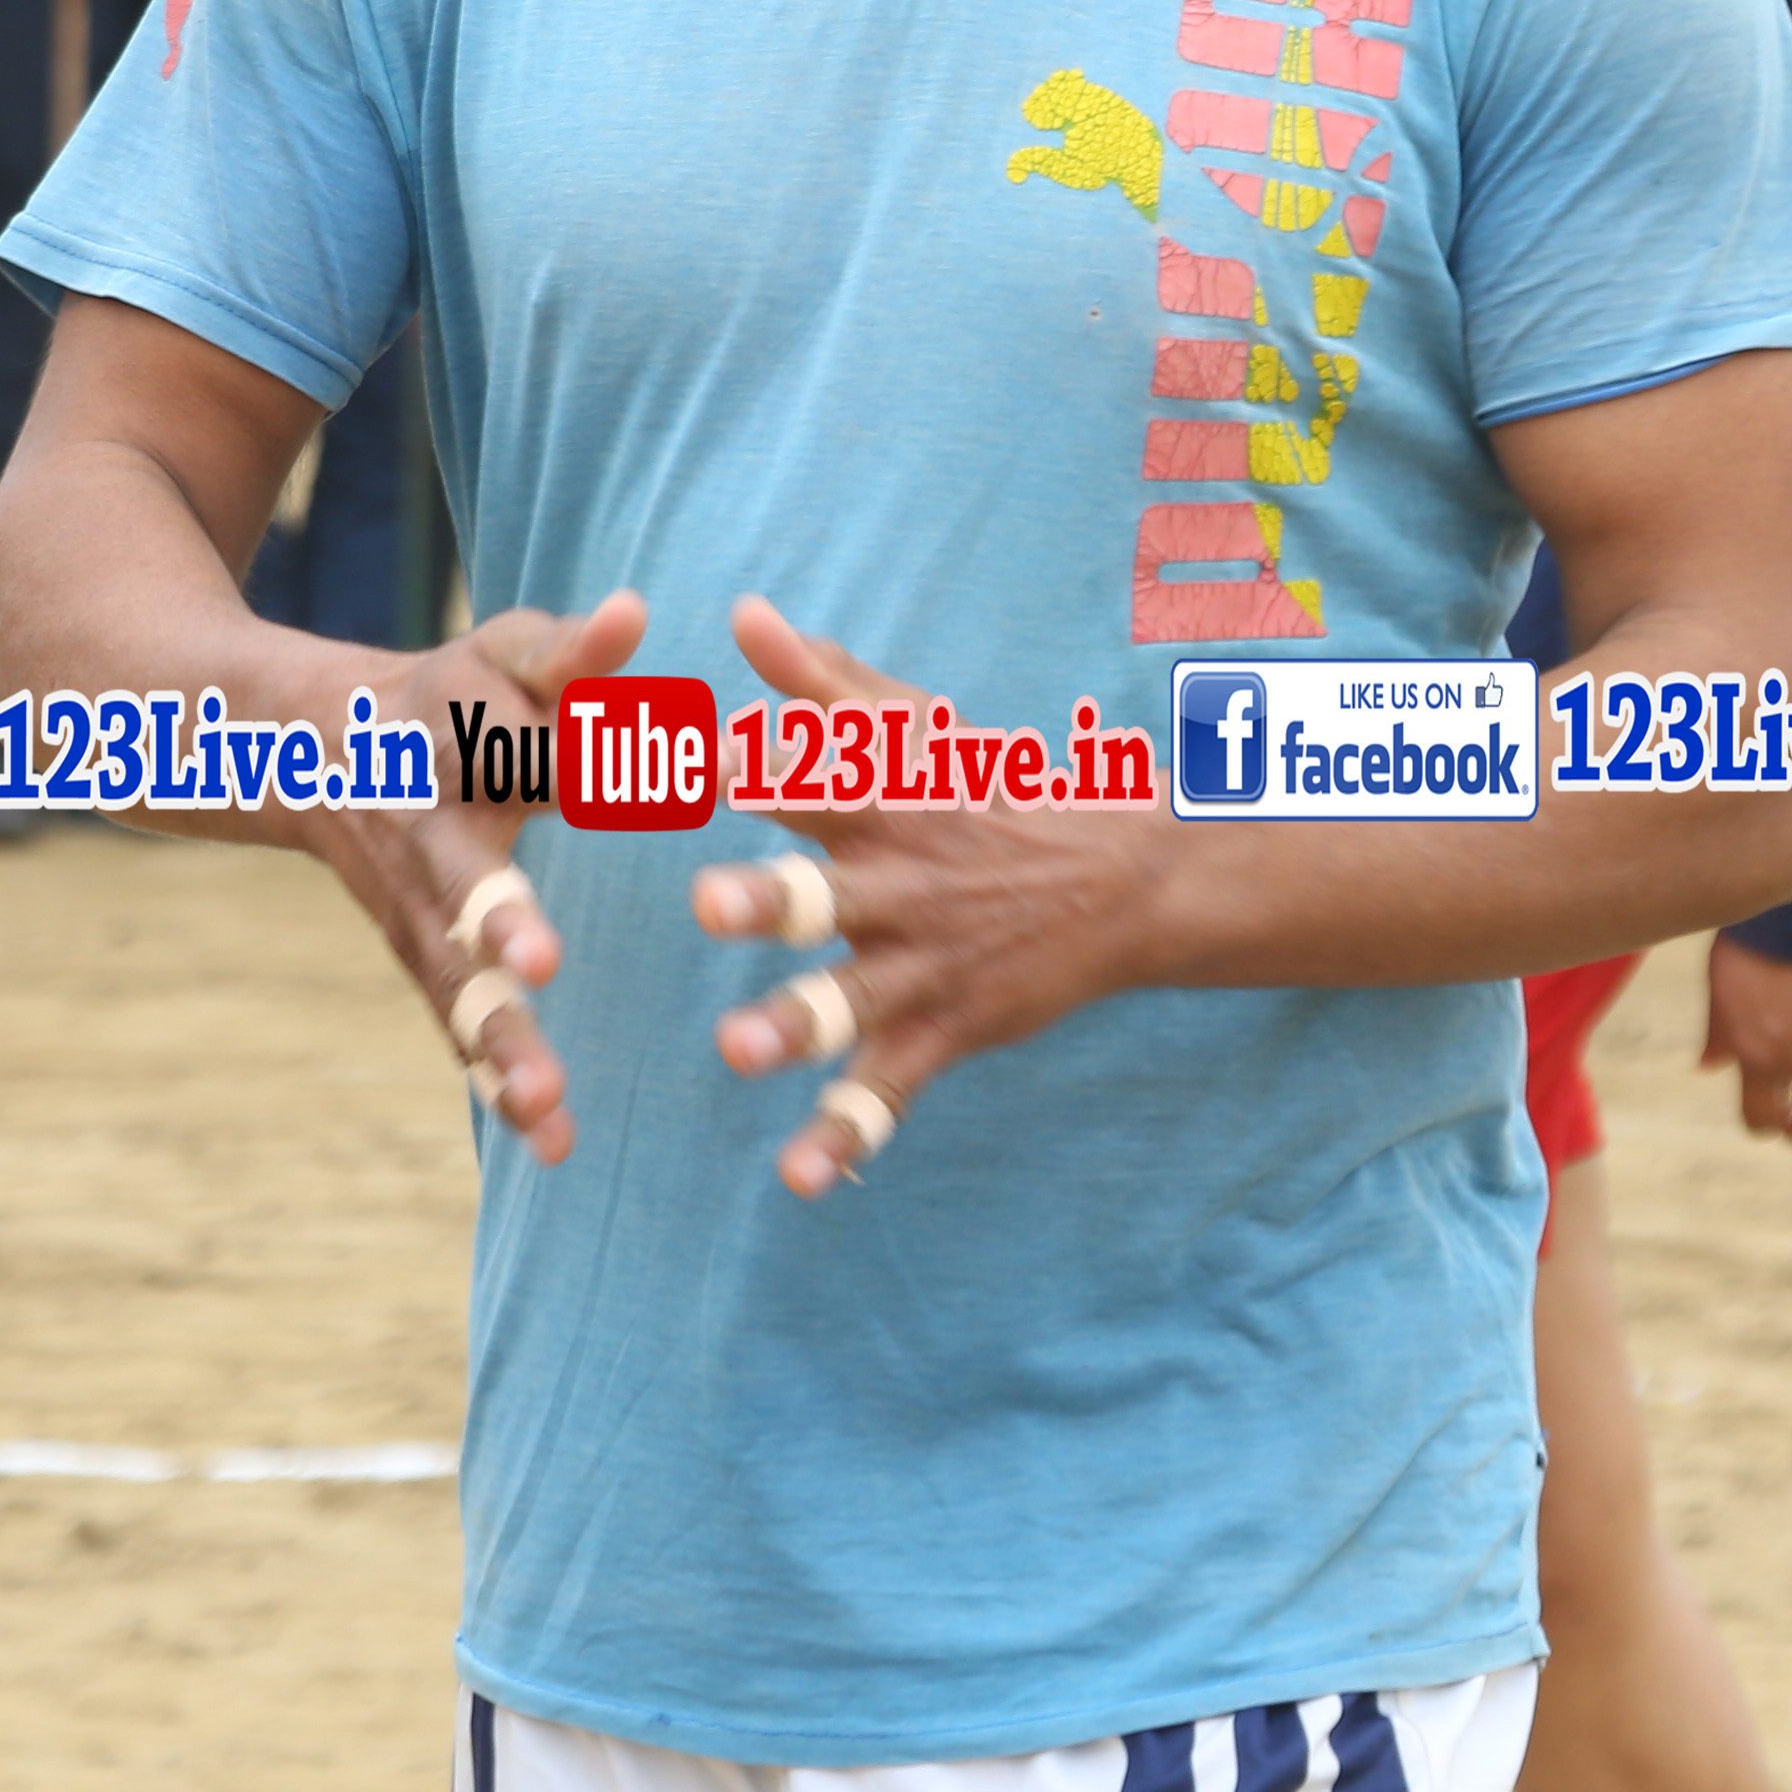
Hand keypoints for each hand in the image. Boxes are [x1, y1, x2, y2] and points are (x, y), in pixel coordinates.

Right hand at [317, 592, 652, 1164]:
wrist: (312, 754)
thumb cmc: (445, 697)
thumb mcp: (497, 655)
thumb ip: (569, 652)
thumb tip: (635, 614)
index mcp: (441, 769)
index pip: (493, 793)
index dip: (531, 840)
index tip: (573, 907)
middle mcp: (419, 857)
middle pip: (453, 914)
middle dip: (493, 953)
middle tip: (538, 978)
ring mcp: (417, 921)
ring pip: (453, 993)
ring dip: (498, 1049)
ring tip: (547, 1111)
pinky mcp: (431, 965)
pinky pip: (463, 1031)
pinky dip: (500, 1087)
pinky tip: (553, 1146)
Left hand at [694, 594, 1173, 1196]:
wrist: (1125, 879)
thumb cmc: (991, 791)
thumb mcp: (913, 729)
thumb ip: (819, 682)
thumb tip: (744, 613)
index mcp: (880, 802)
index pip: (804, 774)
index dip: (740, 763)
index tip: (665, 754)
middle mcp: (896, 885)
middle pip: (820, 891)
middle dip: (764, 900)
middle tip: (709, 904)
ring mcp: (922, 965)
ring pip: (848, 1001)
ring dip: (793, 1026)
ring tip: (737, 1048)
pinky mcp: (945, 1030)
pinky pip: (888, 1091)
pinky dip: (847, 1137)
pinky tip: (801, 1178)